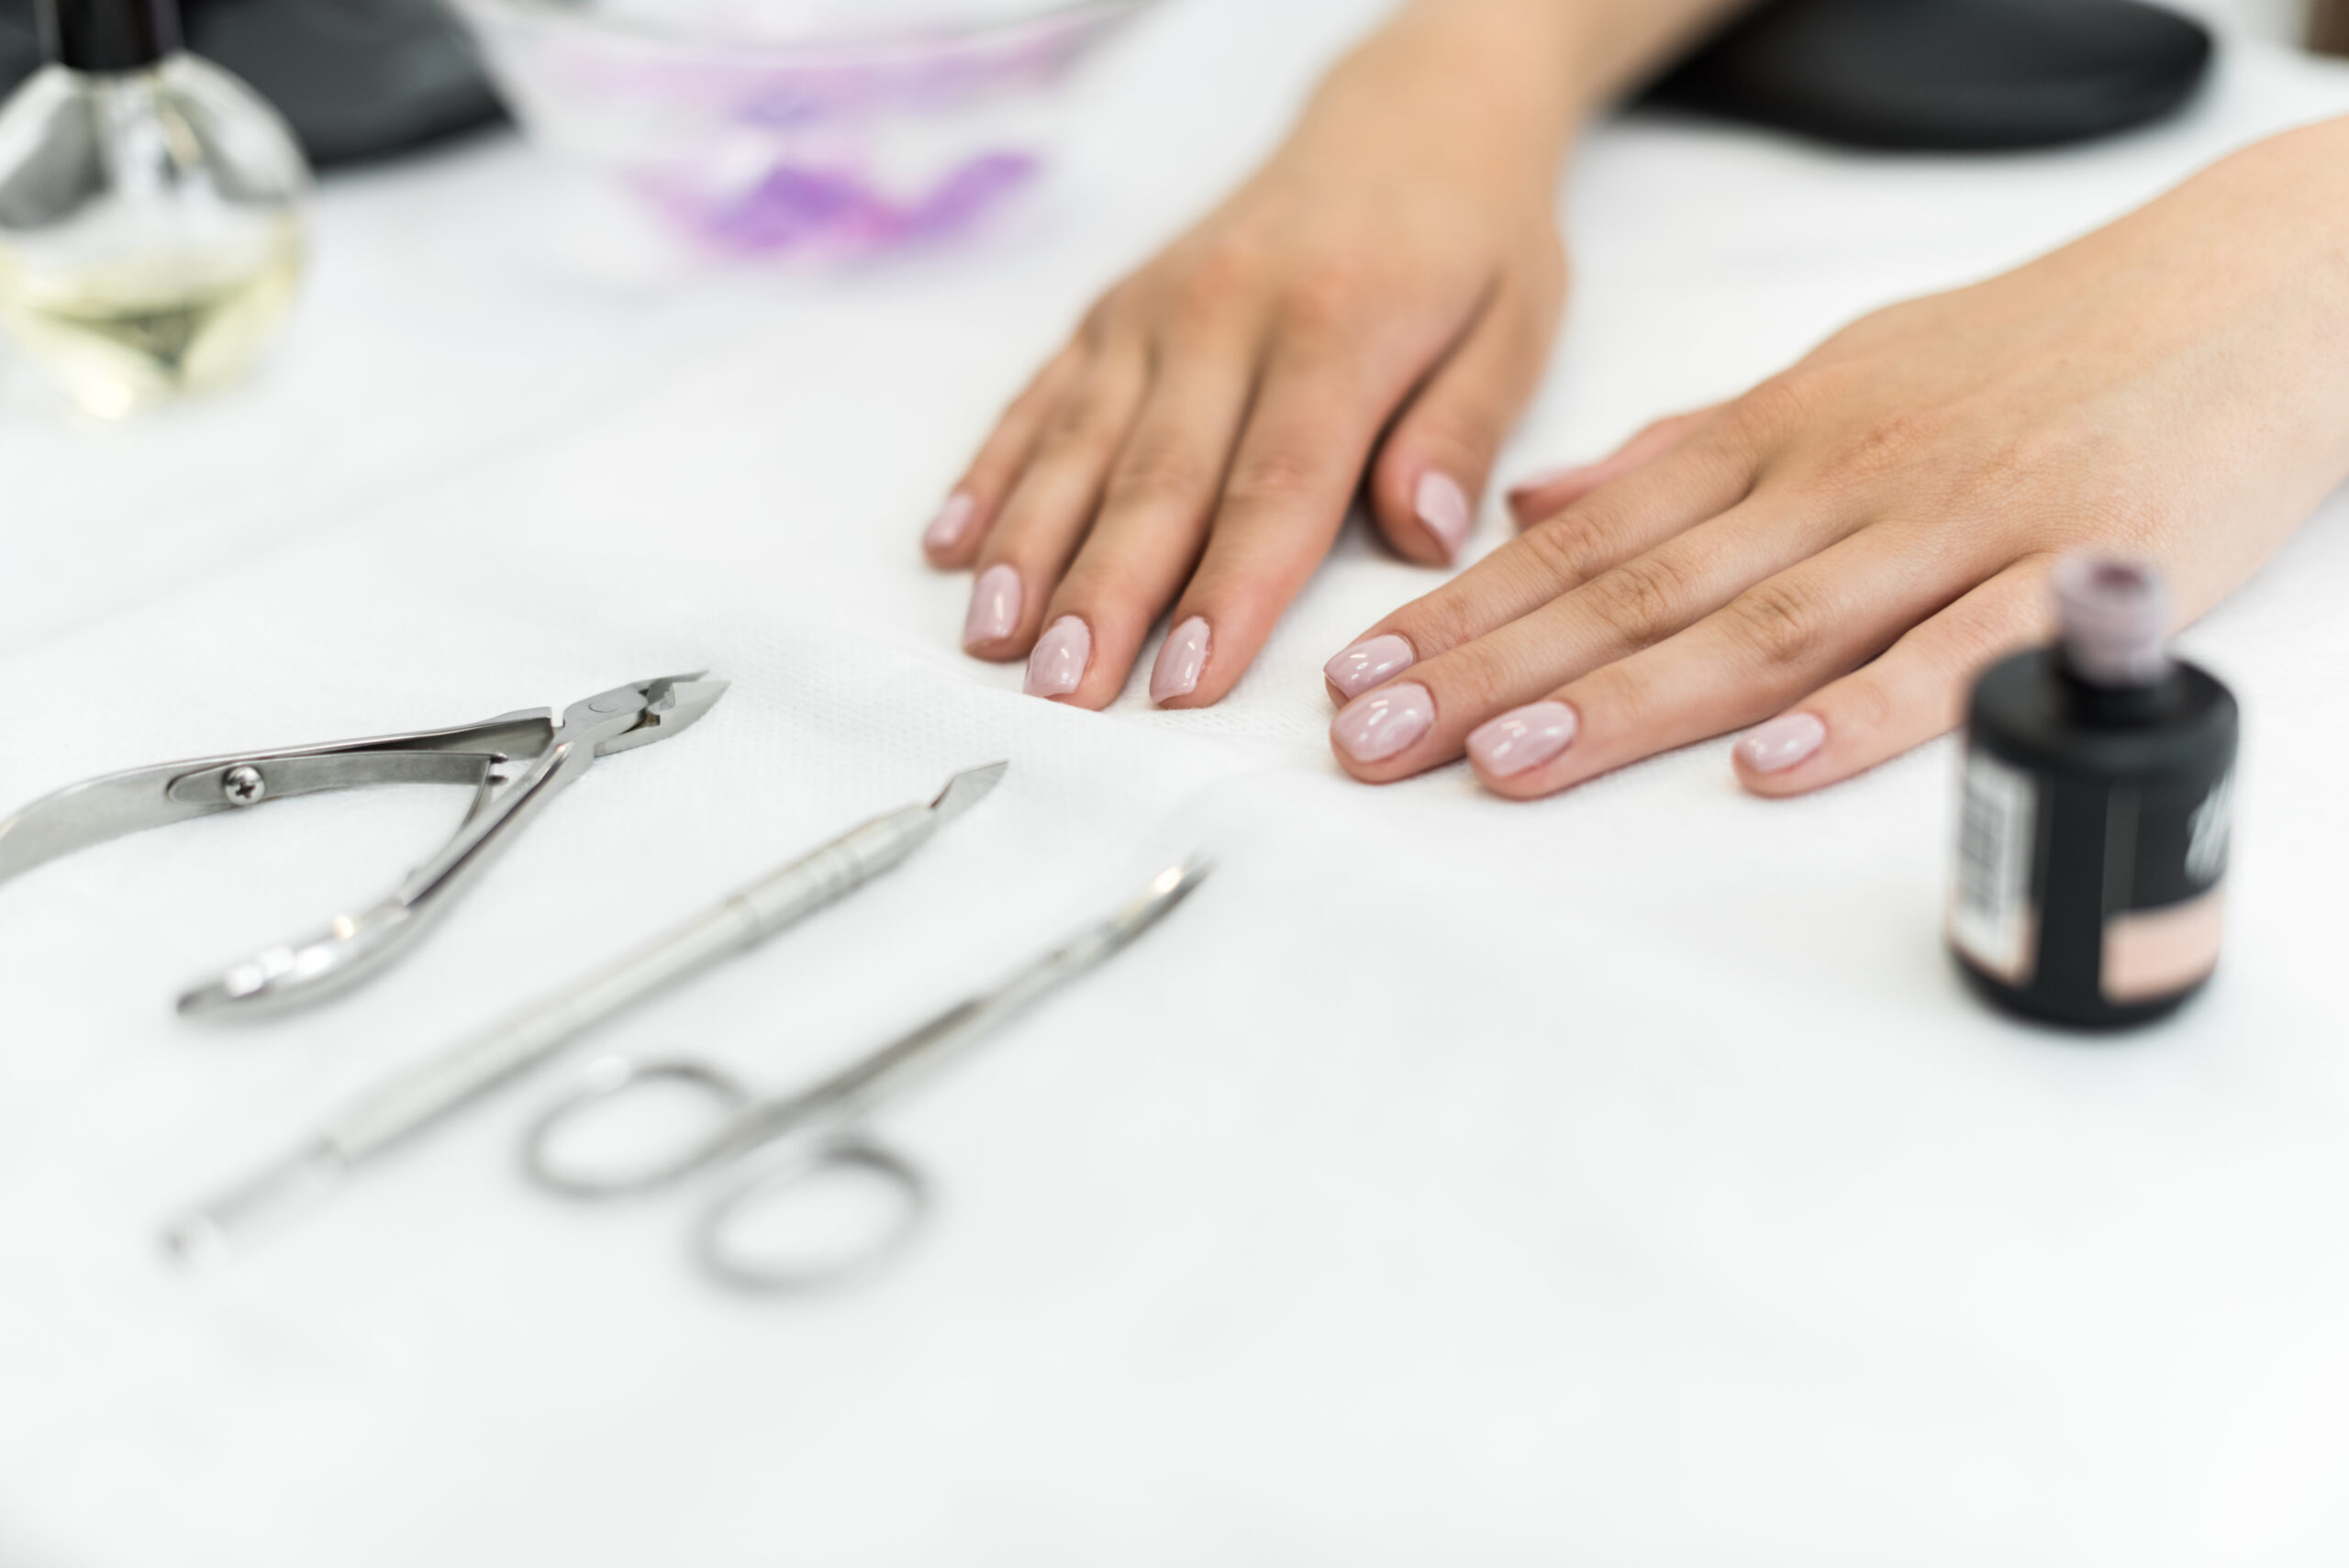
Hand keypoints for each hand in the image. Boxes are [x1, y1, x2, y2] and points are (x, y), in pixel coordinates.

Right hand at [922, 0, 1612, 709]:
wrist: (1405, 115)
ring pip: (1078, 446)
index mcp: (1336, 326)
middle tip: (1063, 694)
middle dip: (1103, 597)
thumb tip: (1424, 533)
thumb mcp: (1516, 321)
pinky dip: (992, 473)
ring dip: (1028, 550)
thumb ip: (1463, 428)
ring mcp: (1153, 312)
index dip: (1226, 593)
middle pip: (1155, 481)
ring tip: (992, 643)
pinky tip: (951, 547)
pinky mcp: (1110, 312)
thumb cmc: (1468, 239)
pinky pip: (1040, 399)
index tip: (1185, 687)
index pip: (1274, 485)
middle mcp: (1224, 314)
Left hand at [1322, 117, 2348, 797]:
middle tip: (1371, 741)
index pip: (1586, 538)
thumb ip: (1686, 455)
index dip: (1463, 612)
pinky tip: (1767, 768)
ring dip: (1623, 700)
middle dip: (1489, 670)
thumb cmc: (2031, 348)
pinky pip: (1954, 651)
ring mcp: (1953, 522)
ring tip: (1502, 765)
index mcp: (1778, 436)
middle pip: (1638, 588)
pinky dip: (1860, 712)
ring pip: (1762, 622)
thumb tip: (1538, 506)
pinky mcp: (2074, 568)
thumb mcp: (1836, 378)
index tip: (1357, 675)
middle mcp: (1840, 477)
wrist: (2247, 288)